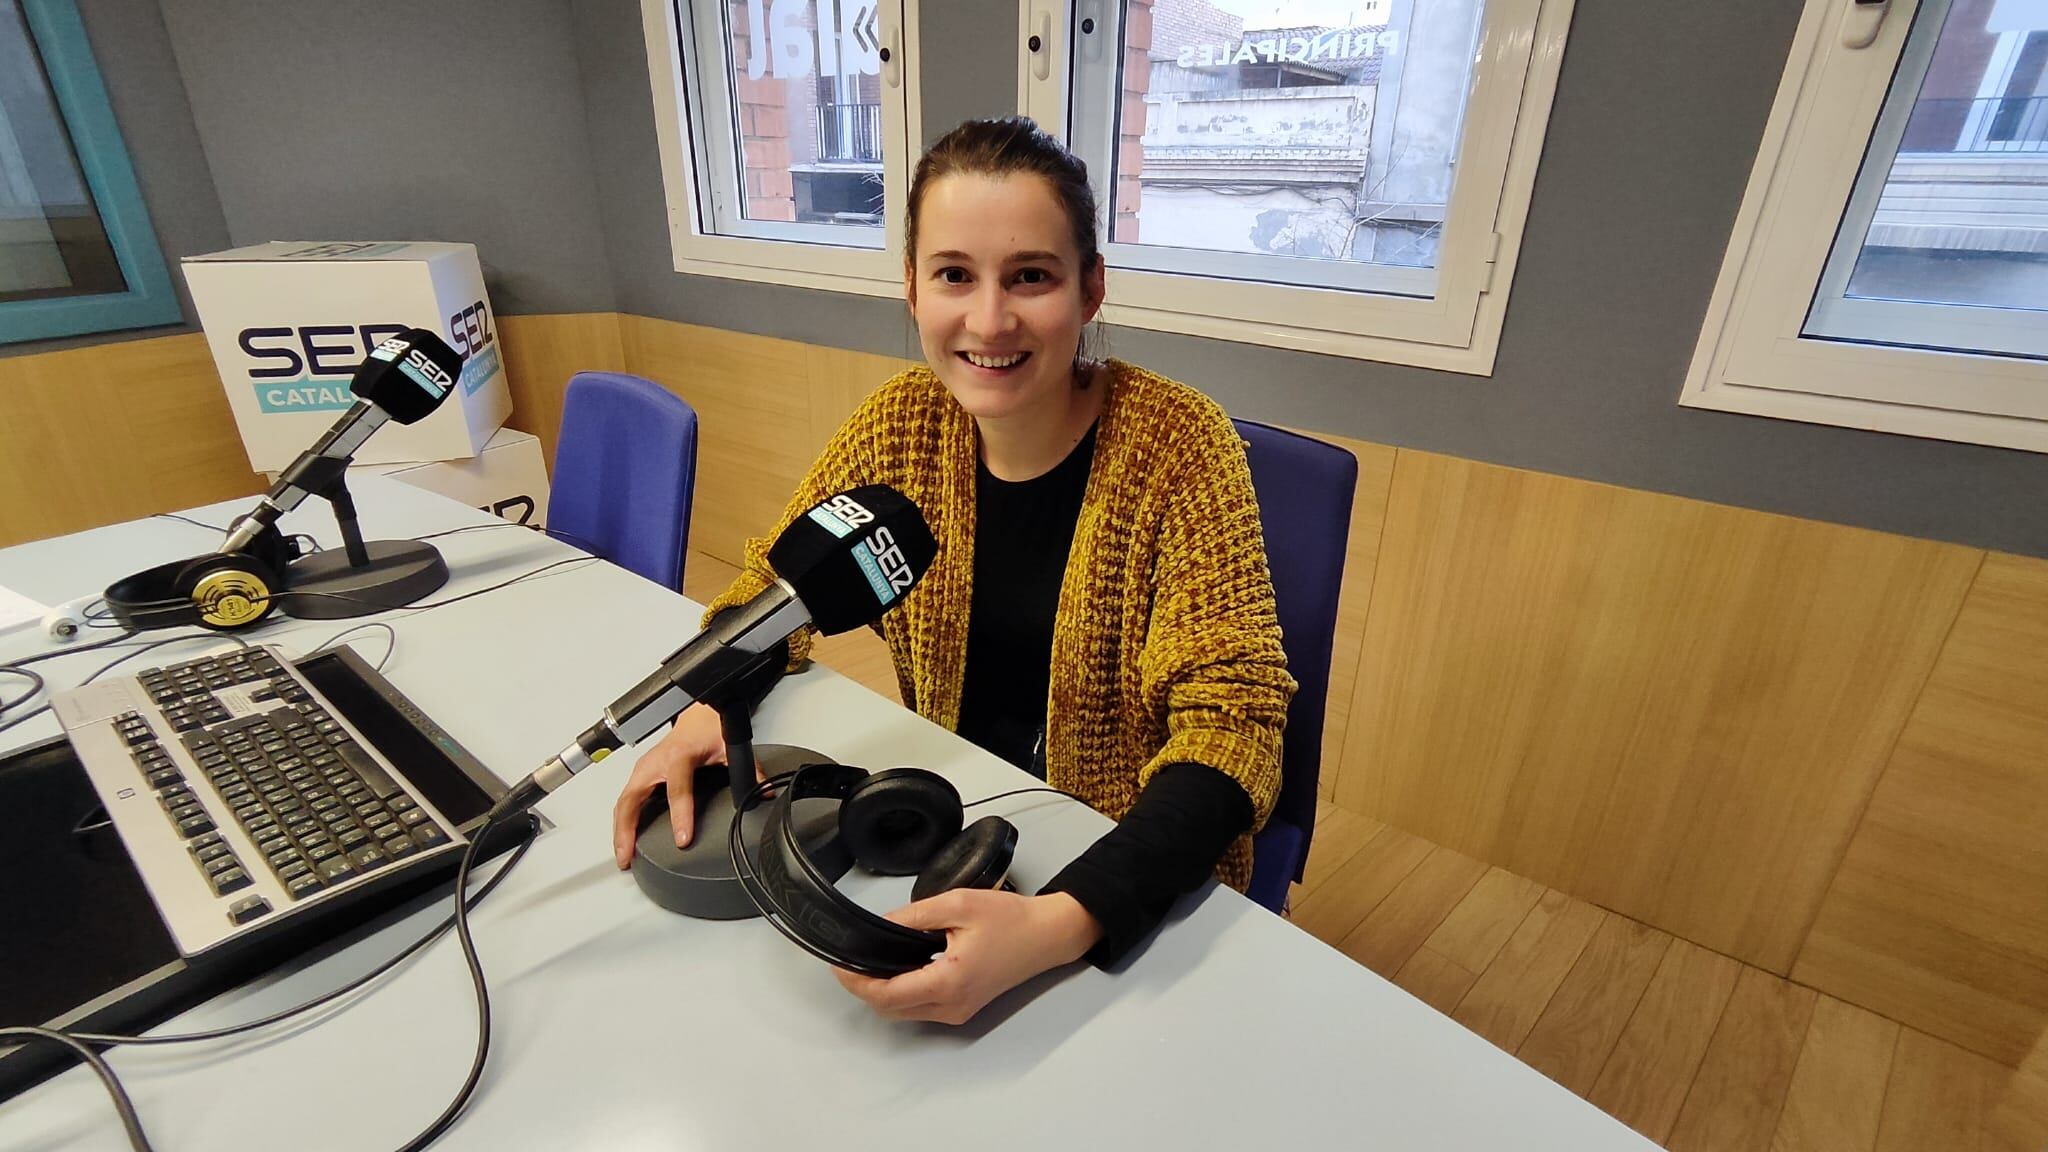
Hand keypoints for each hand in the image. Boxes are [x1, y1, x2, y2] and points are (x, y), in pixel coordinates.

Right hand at [609, 702, 745, 866]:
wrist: (696, 716)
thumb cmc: (707, 729)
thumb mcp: (729, 746)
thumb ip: (746, 770)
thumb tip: (762, 792)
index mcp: (678, 756)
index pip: (677, 790)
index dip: (680, 816)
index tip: (682, 839)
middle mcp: (654, 764)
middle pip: (631, 799)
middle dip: (626, 830)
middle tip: (627, 856)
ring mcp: (643, 770)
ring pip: (623, 803)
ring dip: (619, 831)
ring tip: (622, 856)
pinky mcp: (640, 776)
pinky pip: (626, 801)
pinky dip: (622, 822)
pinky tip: (625, 840)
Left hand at [833, 890, 1103, 1025]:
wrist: (1046, 935)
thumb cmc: (1009, 919)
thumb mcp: (956, 904)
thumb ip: (913, 916)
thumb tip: (880, 925)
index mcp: (948, 982)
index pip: (886, 995)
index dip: (855, 982)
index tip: (838, 963)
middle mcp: (951, 1006)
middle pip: (889, 1009)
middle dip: (863, 988)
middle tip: (848, 960)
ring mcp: (958, 1012)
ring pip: (903, 1012)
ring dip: (881, 992)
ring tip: (868, 961)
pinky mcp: (963, 1008)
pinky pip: (921, 1008)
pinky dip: (902, 993)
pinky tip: (897, 968)